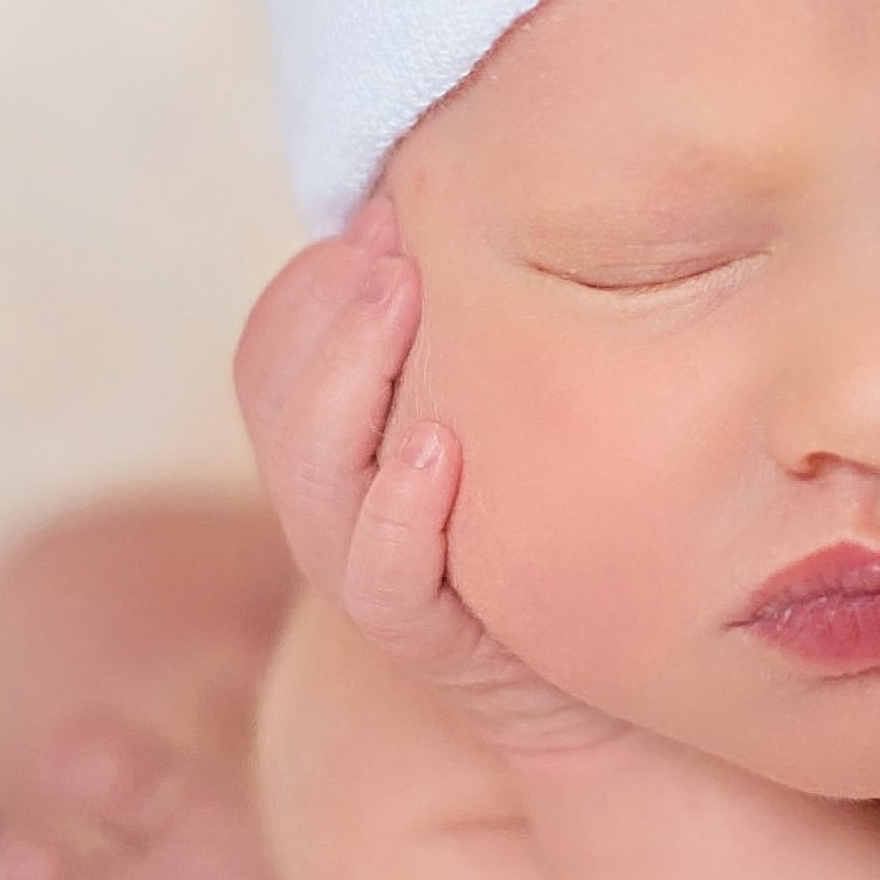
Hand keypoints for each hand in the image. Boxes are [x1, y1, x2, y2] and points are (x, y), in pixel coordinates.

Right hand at [233, 196, 632, 758]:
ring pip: (314, 478)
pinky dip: (399, 510)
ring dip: (348, 378)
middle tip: (391, 237)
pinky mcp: (432, 642)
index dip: (316, 278)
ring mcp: (376, 573)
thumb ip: (481, 323)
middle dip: (325, 307)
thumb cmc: (561, 512)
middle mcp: (341, 502)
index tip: (387, 207)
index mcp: (347, 437)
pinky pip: (384, 579)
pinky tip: (437, 443)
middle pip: (275, 393)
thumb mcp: (512, 400)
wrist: (604, 683)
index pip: (275, 345)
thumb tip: (476, 196)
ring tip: (398, 296)